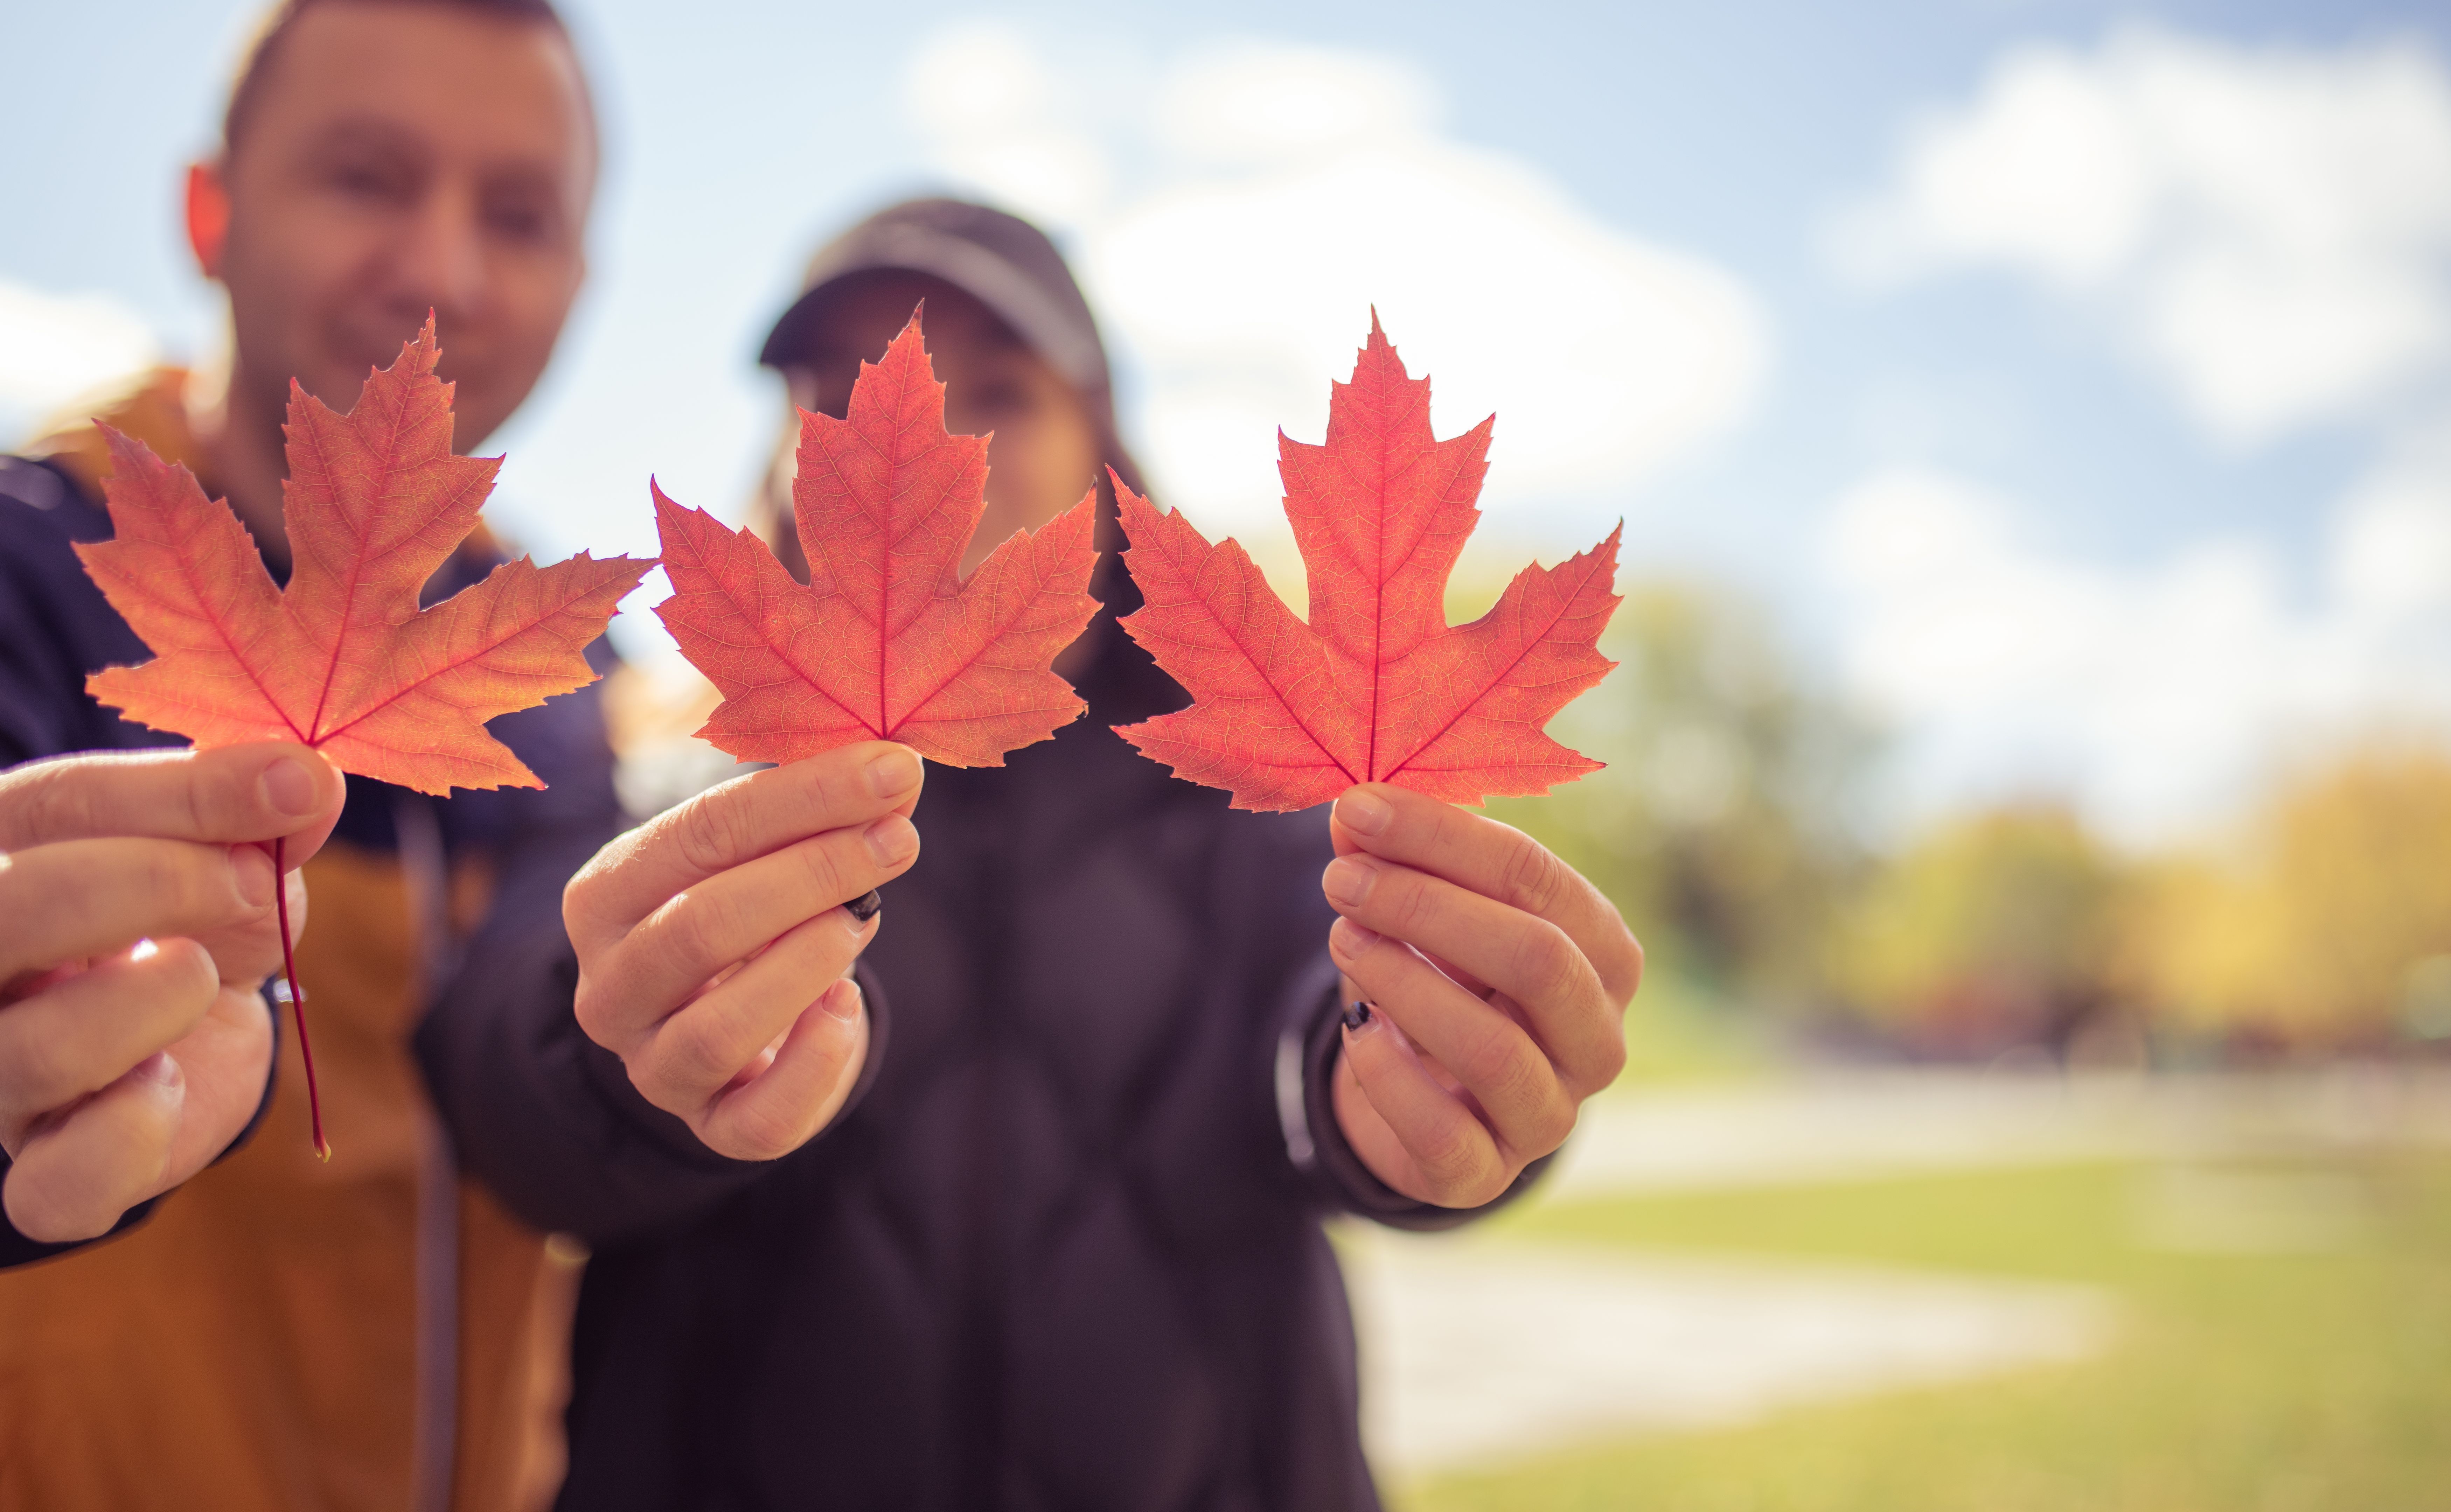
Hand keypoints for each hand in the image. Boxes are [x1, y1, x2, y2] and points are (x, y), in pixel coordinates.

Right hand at [0, 743, 346, 1241]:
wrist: (185, 1021)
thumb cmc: (187, 913)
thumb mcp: (221, 844)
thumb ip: (247, 808)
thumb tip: (308, 779)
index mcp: (6, 859)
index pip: (57, 806)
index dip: (179, 797)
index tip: (293, 790)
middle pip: (8, 914)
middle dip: (149, 881)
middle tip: (247, 880)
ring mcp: (0, 1077)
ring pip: (29, 1054)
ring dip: (145, 1004)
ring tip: (199, 973)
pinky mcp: (46, 1168)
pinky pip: (54, 1184)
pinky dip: (123, 1137)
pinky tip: (165, 1087)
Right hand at [566, 742, 922, 1160]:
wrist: (737, 1022)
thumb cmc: (749, 913)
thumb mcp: (763, 855)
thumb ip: (817, 814)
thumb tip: (894, 772)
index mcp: (606, 896)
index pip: (700, 833)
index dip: (802, 797)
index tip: (889, 770)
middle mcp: (611, 987)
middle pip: (701, 926)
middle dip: (812, 873)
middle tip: (897, 839)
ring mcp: (652, 1066)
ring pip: (718, 1030)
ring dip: (804, 964)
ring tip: (865, 914)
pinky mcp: (710, 1126)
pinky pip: (758, 1118)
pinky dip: (815, 1062)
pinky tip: (847, 1006)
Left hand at [1320, 784, 1641, 1206]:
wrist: (1426, 1093)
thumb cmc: (1447, 978)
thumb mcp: (1433, 912)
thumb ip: (1400, 861)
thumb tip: (1352, 816)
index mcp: (1604, 954)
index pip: (1537, 879)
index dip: (1443, 837)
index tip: (1358, 806)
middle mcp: (1598, 1039)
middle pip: (1536, 958)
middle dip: (1427, 907)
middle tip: (1342, 878)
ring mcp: (1549, 1114)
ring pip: (1495, 1049)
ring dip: (1405, 983)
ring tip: (1342, 938)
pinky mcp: (1486, 1174)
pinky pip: (1444, 1133)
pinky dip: (1390, 1076)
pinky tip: (1357, 1029)